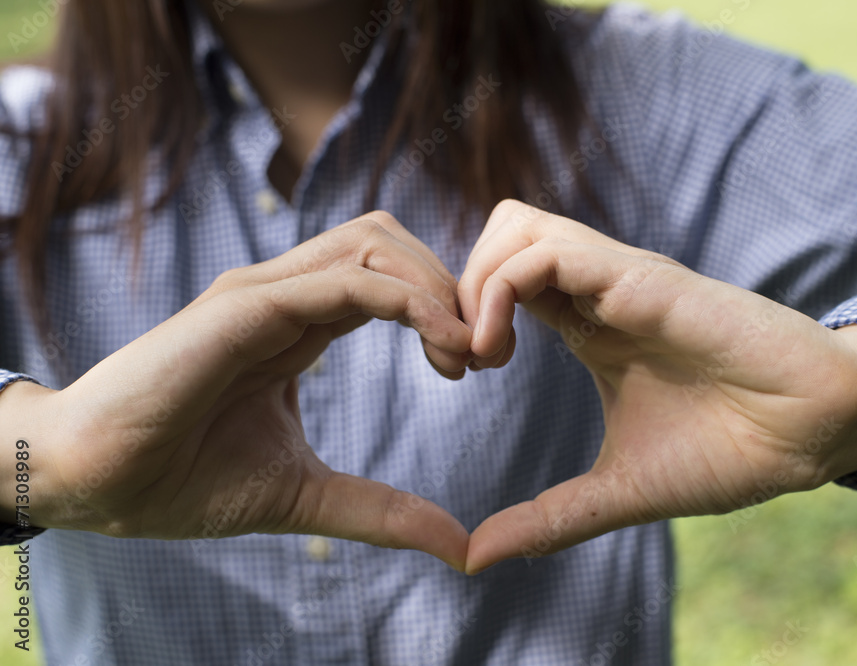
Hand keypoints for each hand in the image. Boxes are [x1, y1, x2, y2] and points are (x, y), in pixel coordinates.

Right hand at [4, 212, 471, 570]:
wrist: (95, 482)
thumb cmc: (182, 480)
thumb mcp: (306, 493)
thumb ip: (381, 510)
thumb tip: (457, 545)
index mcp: (299, 323)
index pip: (389, 278)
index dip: (442, 308)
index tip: (473, 367)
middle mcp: (286, 294)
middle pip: (390, 241)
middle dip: (450, 284)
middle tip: (484, 353)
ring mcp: (264, 292)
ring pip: (374, 242)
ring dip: (436, 284)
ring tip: (465, 351)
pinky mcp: (245, 304)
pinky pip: (343, 278)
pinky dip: (405, 298)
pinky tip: (440, 343)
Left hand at [458, 200, 856, 573]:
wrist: (812, 434)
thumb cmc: (729, 451)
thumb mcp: (617, 490)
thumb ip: (548, 518)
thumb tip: (476, 557)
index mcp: (589, 322)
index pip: (501, 279)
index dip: (461, 315)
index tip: (456, 374)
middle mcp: (597, 290)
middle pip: (499, 235)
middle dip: (454, 289)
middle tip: (460, 362)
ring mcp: (618, 279)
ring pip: (514, 226)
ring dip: (475, 285)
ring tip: (483, 355)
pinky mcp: (641, 280)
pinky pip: (548, 250)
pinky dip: (501, 289)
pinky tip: (503, 352)